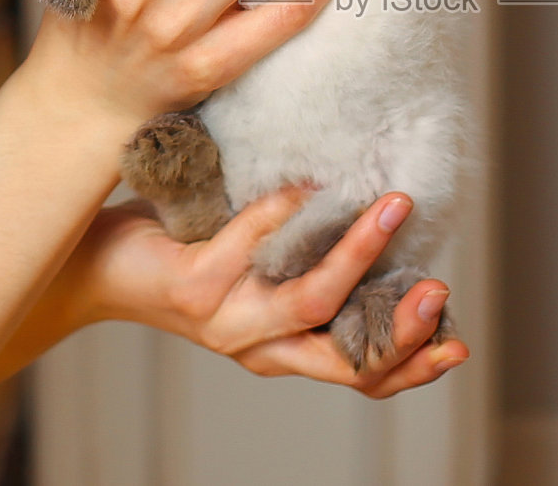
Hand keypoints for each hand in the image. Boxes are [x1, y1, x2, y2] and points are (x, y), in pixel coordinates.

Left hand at [59, 189, 469, 398]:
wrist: (98, 262)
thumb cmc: (189, 252)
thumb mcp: (264, 267)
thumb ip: (313, 256)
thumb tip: (386, 210)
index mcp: (285, 347)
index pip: (359, 376)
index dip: (411, 367)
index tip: (459, 346)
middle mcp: (260, 347)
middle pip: (346, 360)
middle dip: (402, 331)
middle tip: (439, 289)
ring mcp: (226, 323)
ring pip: (310, 299)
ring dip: (360, 252)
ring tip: (392, 205)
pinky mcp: (195, 290)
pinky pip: (255, 245)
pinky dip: (288, 209)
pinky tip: (306, 182)